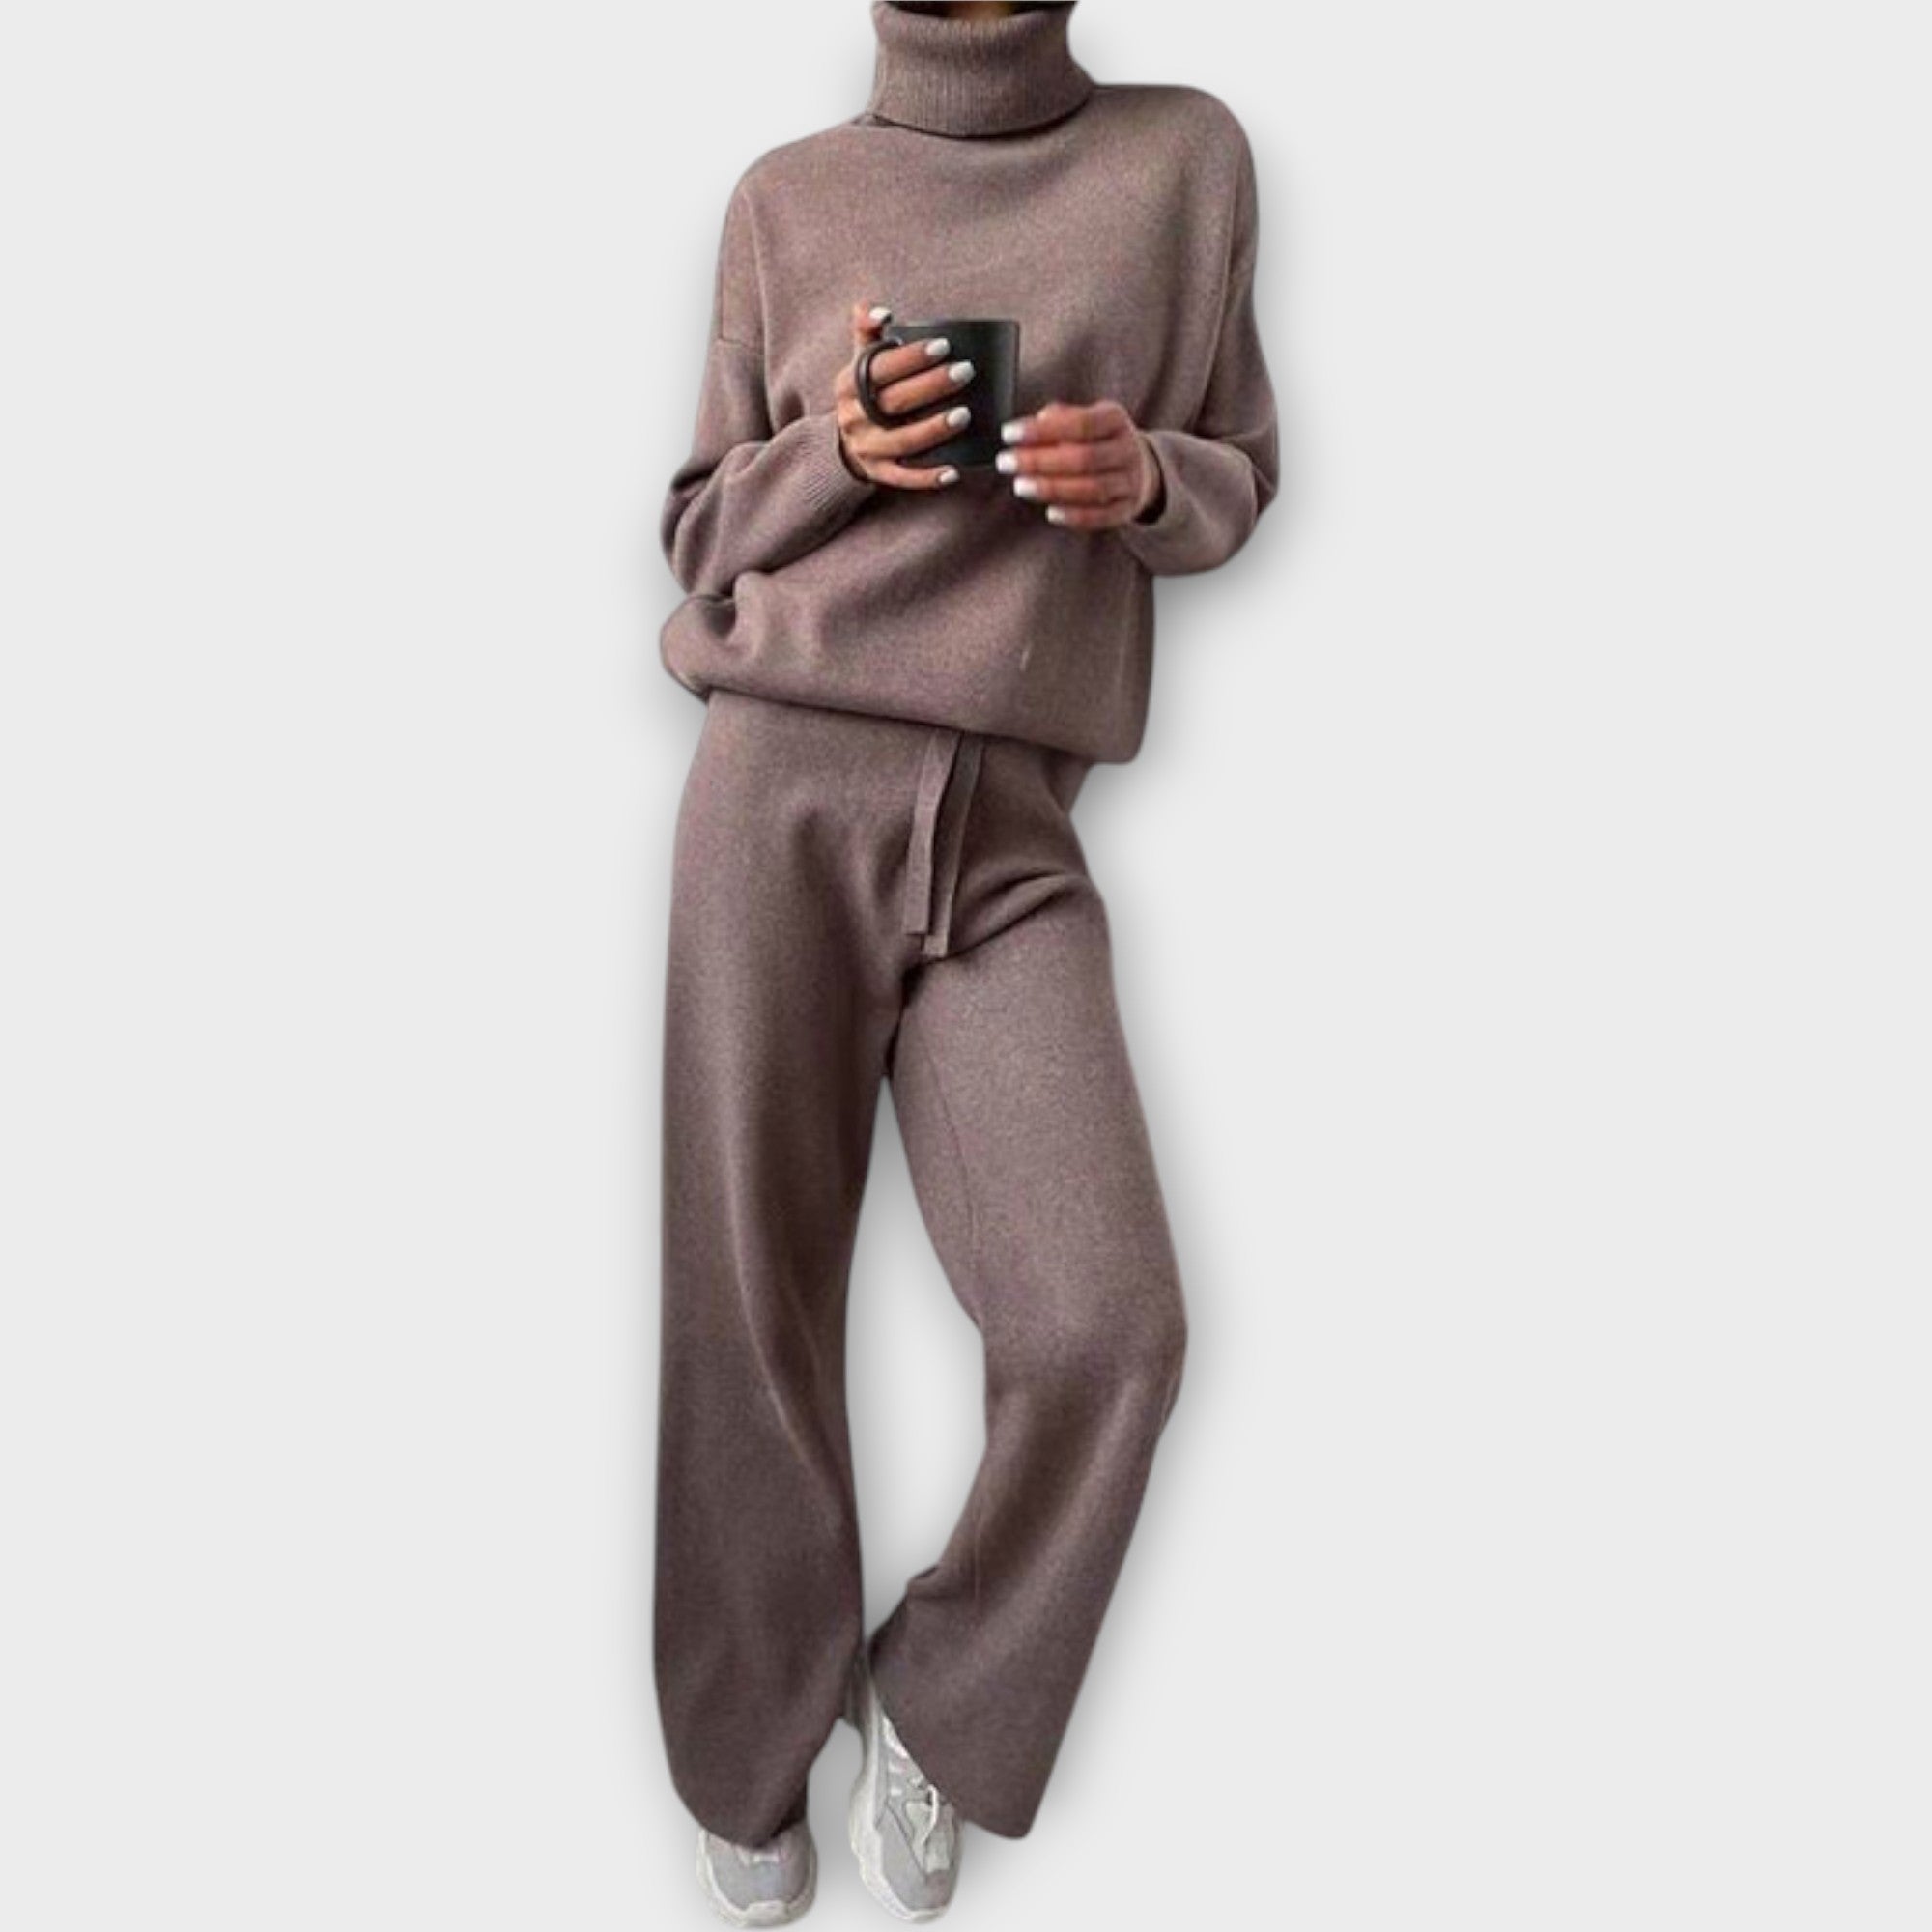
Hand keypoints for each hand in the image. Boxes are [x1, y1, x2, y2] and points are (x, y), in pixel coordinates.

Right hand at [834, 303, 977, 489]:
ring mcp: (865, 448)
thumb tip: (882, 312)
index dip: (911, 357)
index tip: (944, 345)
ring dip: (933, 429)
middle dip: (931, 386)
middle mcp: (852, 417)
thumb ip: (866, 329)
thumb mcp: (860, 359)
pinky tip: (954, 471)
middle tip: (966, 372)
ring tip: (965, 415)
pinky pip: (903, 478)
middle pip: (893, 402)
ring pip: (901, 442)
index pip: (879, 368)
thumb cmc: (866, 390)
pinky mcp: (878, 473)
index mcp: (847, 384)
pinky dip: (928, 477)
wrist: (846, 438)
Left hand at [994, 399, 1164, 528]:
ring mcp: (1130, 481)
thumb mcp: (1084, 417)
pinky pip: (1102, 516)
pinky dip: (1075, 516)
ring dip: (1052, 489)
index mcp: (1115, 419)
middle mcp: (1127, 449)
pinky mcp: (1127, 509)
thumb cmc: (1097, 439)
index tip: (1008, 434)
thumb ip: (1057, 419)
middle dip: (1040, 462)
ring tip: (1021, 486)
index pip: (1079, 424)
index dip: (1042, 431)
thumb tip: (1029, 427)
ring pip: (1093, 489)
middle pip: (1084, 458)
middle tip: (1006, 463)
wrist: (1140, 466)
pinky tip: (1050, 512)